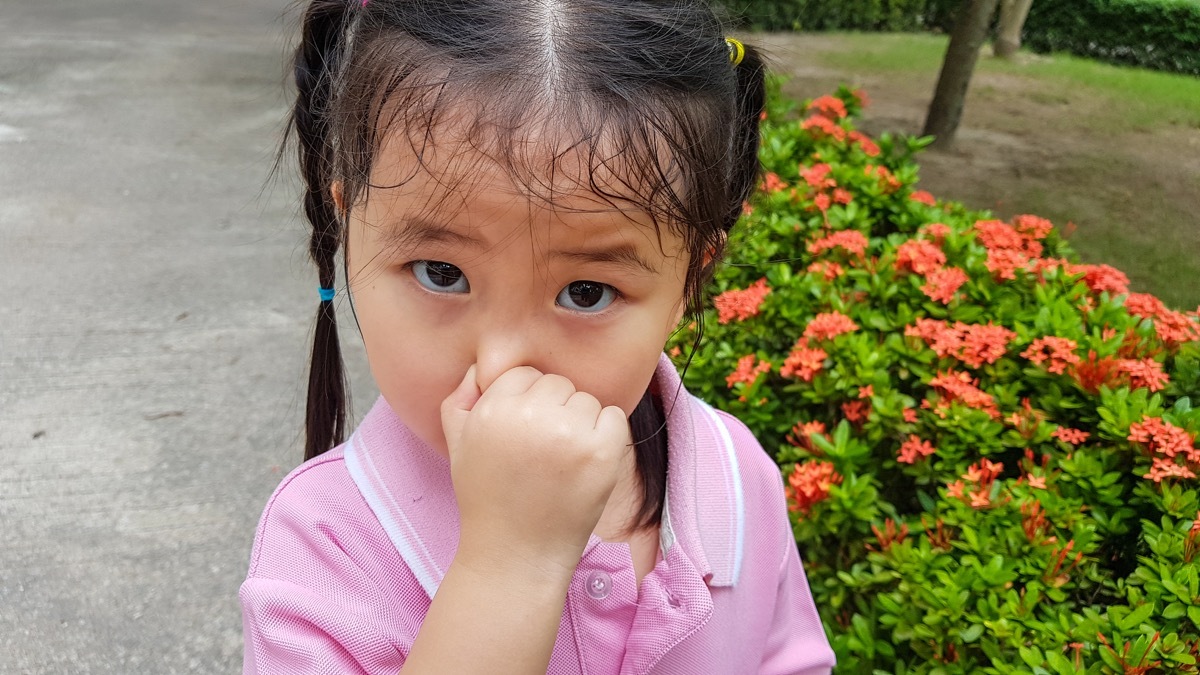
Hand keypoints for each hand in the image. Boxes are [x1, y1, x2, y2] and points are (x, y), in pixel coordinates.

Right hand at [441, 365, 630, 576]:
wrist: (516, 555)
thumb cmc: (488, 499)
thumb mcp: (457, 445)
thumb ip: (460, 399)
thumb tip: (482, 367)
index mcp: (493, 409)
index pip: (525, 374)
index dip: (526, 404)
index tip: (523, 437)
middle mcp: (530, 416)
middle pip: (558, 385)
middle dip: (554, 412)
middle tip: (543, 453)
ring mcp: (568, 434)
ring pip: (586, 400)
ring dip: (580, 424)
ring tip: (562, 462)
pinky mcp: (601, 452)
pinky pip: (614, 417)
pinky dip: (607, 435)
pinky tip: (586, 462)